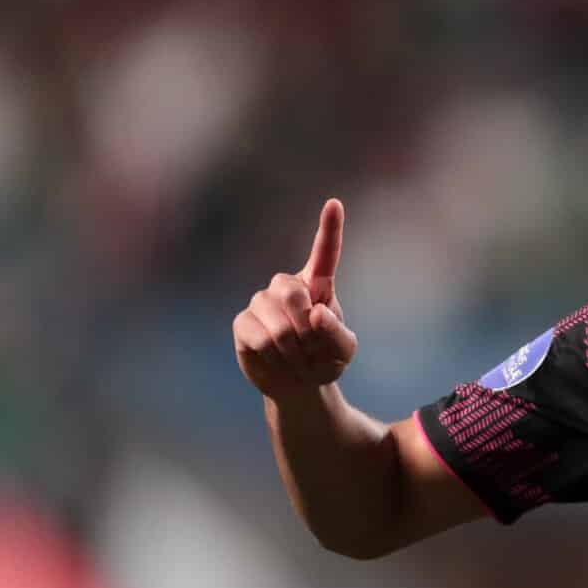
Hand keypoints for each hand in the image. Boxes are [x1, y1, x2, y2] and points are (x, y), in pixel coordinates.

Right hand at [232, 198, 358, 398]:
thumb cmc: (325, 359)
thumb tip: (315, 311)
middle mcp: (287, 287)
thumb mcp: (343, 350)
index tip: (334, 203)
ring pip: (278, 323)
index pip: (325, 253)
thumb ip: (337, 332)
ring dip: (295, 350)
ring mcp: (262, 302)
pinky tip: (277, 360)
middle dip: (308, 331)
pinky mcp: (244, 322)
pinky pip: (261, 338)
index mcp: (318, 284)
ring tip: (298, 359)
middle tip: (313, 350)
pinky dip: (276, 357)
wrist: (299, 383)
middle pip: (292, 293)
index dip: (329, 228)